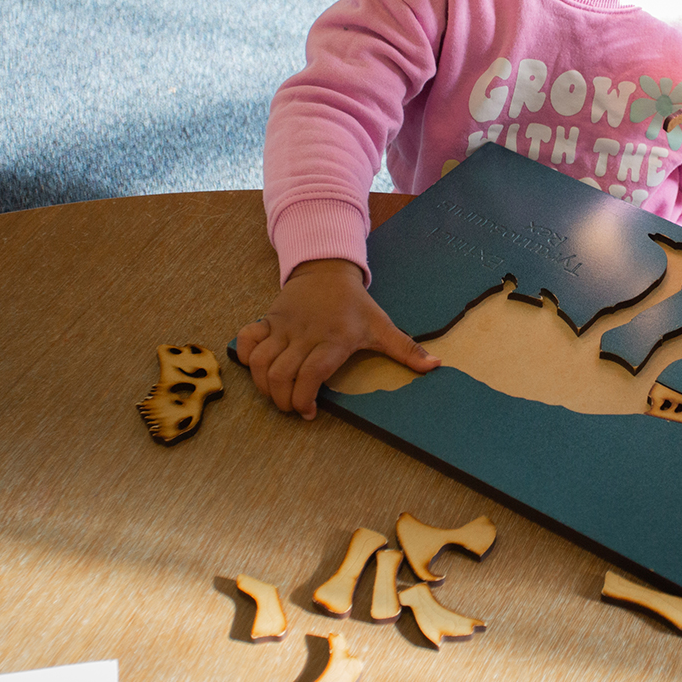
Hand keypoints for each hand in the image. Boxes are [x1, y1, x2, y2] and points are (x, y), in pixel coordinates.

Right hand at [235, 258, 439, 419]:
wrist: (328, 269)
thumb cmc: (356, 304)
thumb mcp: (382, 325)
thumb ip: (406, 349)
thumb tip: (436, 367)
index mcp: (335, 339)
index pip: (313, 373)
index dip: (305, 398)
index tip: (310, 412)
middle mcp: (306, 334)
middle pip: (282, 374)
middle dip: (283, 401)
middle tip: (293, 408)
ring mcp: (283, 326)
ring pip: (261, 362)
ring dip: (263, 386)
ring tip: (277, 395)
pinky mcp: (268, 320)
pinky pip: (246, 339)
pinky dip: (244, 358)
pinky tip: (256, 369)